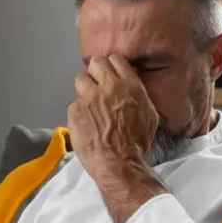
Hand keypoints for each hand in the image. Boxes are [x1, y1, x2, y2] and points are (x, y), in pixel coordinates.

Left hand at [68, 54, 158, 175]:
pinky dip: (78, 110)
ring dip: (84, 88)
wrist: (118, 162)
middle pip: (96, 62)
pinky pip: (73, 102)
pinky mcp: (75, 110)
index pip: (116, 59)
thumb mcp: (148, 113)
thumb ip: (137, 94)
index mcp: (129, 85)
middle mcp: (108, 87)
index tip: (110, 74)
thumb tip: (130, 86)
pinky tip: (85, 121)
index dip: (111, 67)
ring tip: (89, 103)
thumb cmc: (136, 143)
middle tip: (97, 85)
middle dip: (96, 72)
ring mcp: (89, 97)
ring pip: (80, 79)